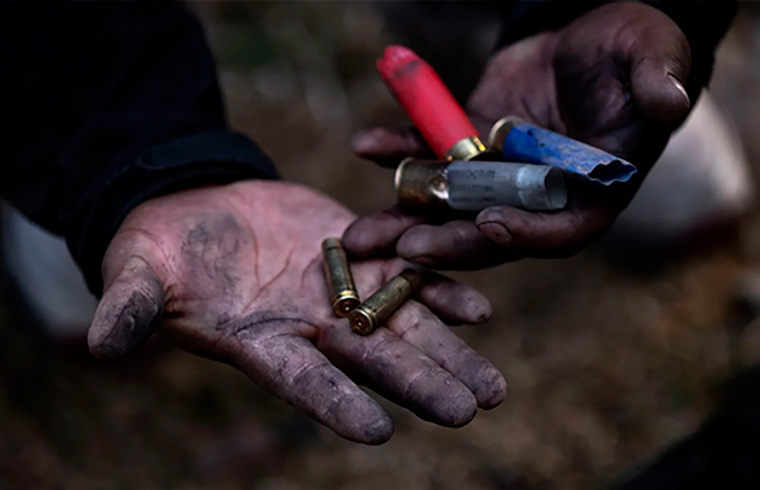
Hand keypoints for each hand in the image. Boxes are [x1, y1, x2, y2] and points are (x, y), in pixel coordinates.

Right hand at [87, 180, 505, 443]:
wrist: (196, 209)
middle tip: (470, 411)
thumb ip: (129, 308)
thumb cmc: (160, 252)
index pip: (302, 382)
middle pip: (373, 362)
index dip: (335, 404)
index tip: (377, 431)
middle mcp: (310, 327)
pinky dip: (439, 289)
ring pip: (402, 325)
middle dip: (420, 385)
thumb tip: (98, 344)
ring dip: (448, 351)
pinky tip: (478, 308)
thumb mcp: (137, 276)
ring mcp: (338, 291)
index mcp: (260, 343)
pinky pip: (403, 273)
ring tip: (492, 386)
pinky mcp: (353, 250)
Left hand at [345, 3, 691, 267]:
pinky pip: (431, 154)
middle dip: (450, 244)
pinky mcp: (470, 145)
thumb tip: (668, 100)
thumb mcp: (652, 58)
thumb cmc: (633, 48)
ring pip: (450, 207)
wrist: (589, 32)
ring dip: (404, 220)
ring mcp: (499, 174)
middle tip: (407, 249)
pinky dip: (399, 153)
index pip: (562, 230)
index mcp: (591, 192)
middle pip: (493, 232)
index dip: (528, 233)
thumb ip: (657, 83)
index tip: (490, 224)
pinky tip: (367, 146)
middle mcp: (540, 195)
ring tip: (359, 236)